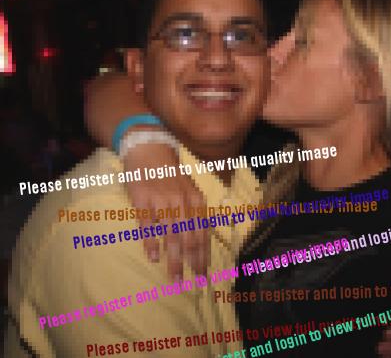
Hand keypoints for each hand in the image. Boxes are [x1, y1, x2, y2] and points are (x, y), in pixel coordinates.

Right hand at [123, 143, 209, 277]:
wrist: (150, 150)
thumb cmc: (170, 175)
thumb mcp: (189, 191)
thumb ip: (194, 213)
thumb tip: (199, 241)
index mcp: (196, 201)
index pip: (203, 233)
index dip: (204, 255)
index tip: (204, 275)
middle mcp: (183, 202)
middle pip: (190, 238)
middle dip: (192, 263)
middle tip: (193, 284)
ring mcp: (162, 201)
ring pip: (171, 236)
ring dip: (174, 260)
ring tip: (174, 278)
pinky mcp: (143, 200)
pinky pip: (148, 226)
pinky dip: (151, 242)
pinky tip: (153, 257)